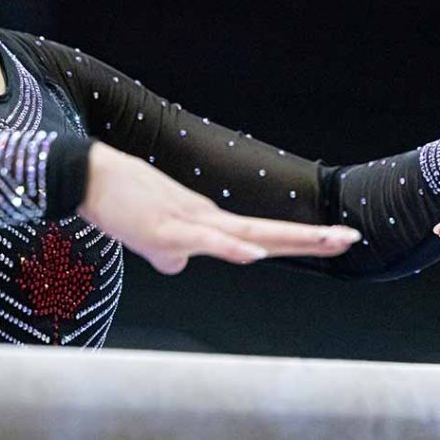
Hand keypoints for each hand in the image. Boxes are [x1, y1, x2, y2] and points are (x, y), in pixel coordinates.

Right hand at [76, 140, 362, 274]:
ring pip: (247, 234)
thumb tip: (177, 265)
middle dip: (312, 237)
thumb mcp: (148, 234)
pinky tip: (253, 255)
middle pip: (267, 231)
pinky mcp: (165, 231)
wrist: (86, 174)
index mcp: (204, 220)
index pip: (259, 233)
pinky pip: (205, 242)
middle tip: (353, 237)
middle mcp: (205, 219)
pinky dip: (231, 248)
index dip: (296, 239)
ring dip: (291, 239)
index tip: (332, 240)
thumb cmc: (117, 200)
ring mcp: (187, 224)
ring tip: (329, 240)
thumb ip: (168, 251)